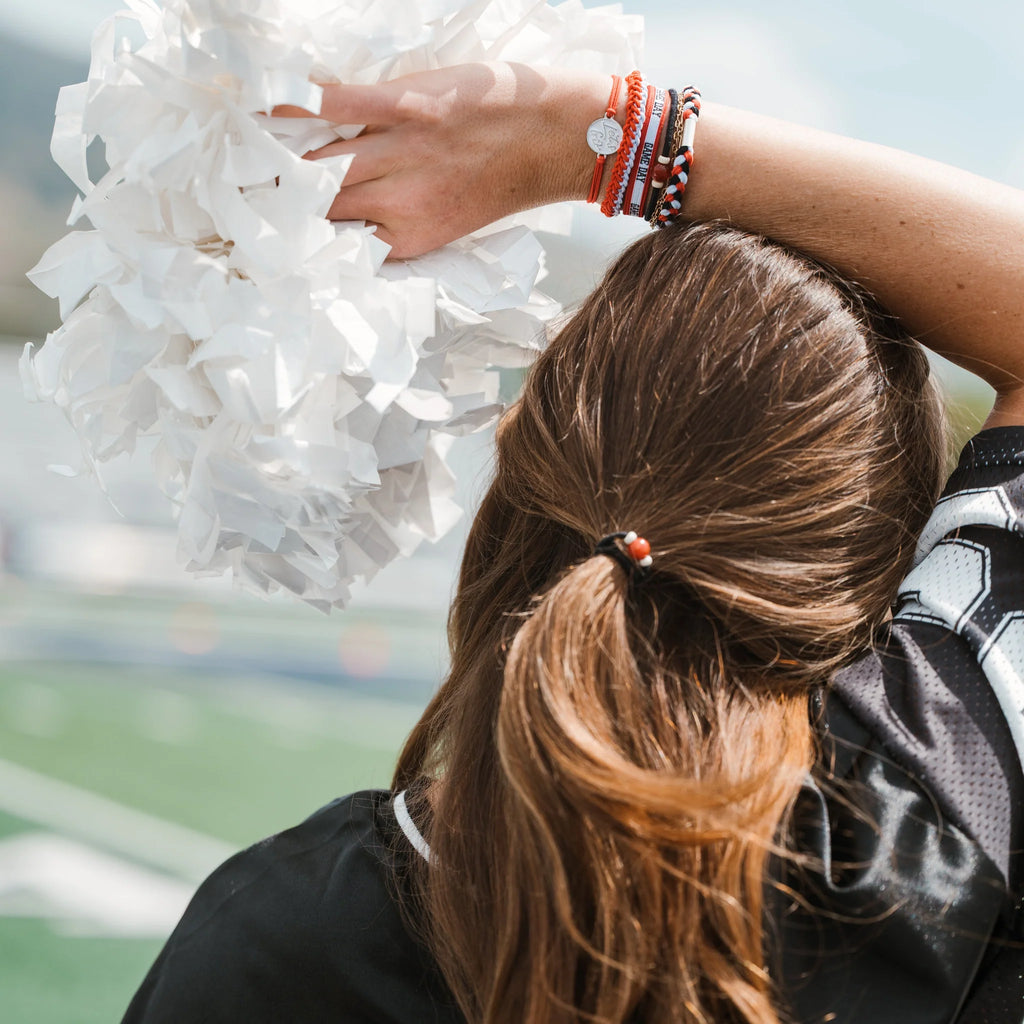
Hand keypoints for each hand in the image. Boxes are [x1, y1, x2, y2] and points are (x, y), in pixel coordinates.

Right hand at [275, 63, 612, 257]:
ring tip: (250, 165)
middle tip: (254, 203)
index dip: (307, 244)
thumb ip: (404, 227)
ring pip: (317, 163)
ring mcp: (397, 150)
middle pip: (320, 207)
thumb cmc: (511, 182)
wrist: (557, 137)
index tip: (280, 243)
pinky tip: (266, 110)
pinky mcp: (401, 105)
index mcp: (412, 238)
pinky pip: (332, 107)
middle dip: (284, 207)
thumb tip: (359, 228)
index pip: (341, 246)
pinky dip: (295, 108)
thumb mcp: (454, 223)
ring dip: (281, 164)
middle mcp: (398, 201)